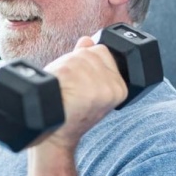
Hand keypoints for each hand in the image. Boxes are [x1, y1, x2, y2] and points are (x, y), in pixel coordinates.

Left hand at [41, 36, 127, 150]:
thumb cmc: (69, 112)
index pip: (102, 51)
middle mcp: (114, 87)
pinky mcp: (83, 87)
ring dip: (64, 68)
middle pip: (89, 52)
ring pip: (76, 56)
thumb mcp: (87, 87)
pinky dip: (56, 72)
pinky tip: (58, 89)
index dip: (85, 62)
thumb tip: (87, 39)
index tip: (78, 82)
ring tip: (63, 89)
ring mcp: (99, 87)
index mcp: (121, 87)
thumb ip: (90, 62)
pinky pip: (65, 64)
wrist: (54, 135)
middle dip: (75, 63)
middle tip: (68, 86)